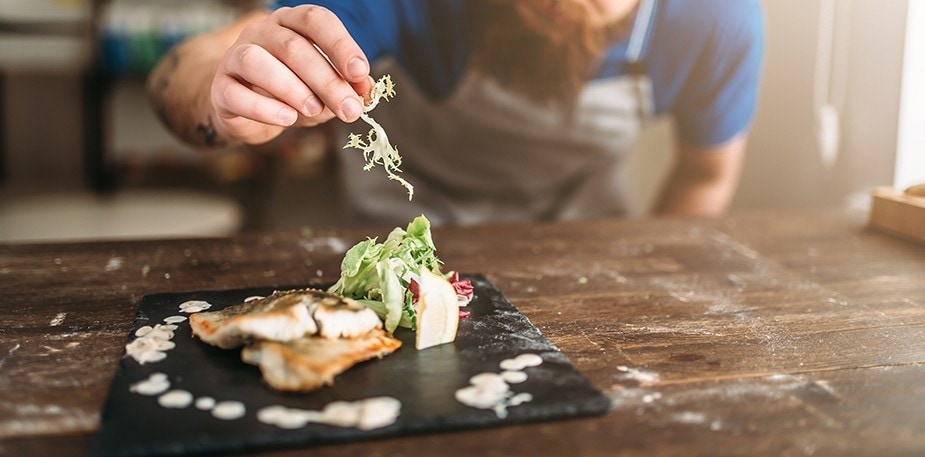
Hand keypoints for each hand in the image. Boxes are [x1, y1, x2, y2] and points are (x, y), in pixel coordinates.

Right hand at [210, 6, 373, 143]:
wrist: (248, 111)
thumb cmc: (292, 93)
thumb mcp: (325, 89)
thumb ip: (346, 87)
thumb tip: (367, 92)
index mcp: (291, 24)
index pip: (316, 20)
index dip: (340, 44)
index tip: (360, 73)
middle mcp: (261, 32)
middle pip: (293, 46)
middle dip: (327, 80)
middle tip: (349, 109)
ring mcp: (235, 57)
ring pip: (257, 61)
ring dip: (292, 88)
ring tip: (316, 111)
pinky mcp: (220, 88)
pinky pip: (235, 93)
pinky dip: (263, 108)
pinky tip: (287, 119)